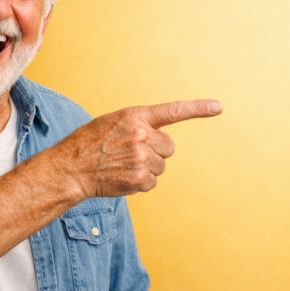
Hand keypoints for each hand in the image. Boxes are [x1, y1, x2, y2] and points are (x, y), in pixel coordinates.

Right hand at [52, 99, 222, 198]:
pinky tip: (121, 177)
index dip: (198, 109)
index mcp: (135, 116)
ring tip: (122, 166)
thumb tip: (160, 140)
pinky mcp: (140, 178)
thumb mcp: (113, 123)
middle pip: (168, 147)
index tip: (218, 107)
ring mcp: (142, 157)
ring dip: (146, 169)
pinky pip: (152, 182)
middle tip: (131, 154)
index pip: (173, 111)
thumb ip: (139, 126)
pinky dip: (140, 183)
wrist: (70, 167)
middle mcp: (142, 134)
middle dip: (155, 152)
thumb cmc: (90, 144)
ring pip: (161, 166)